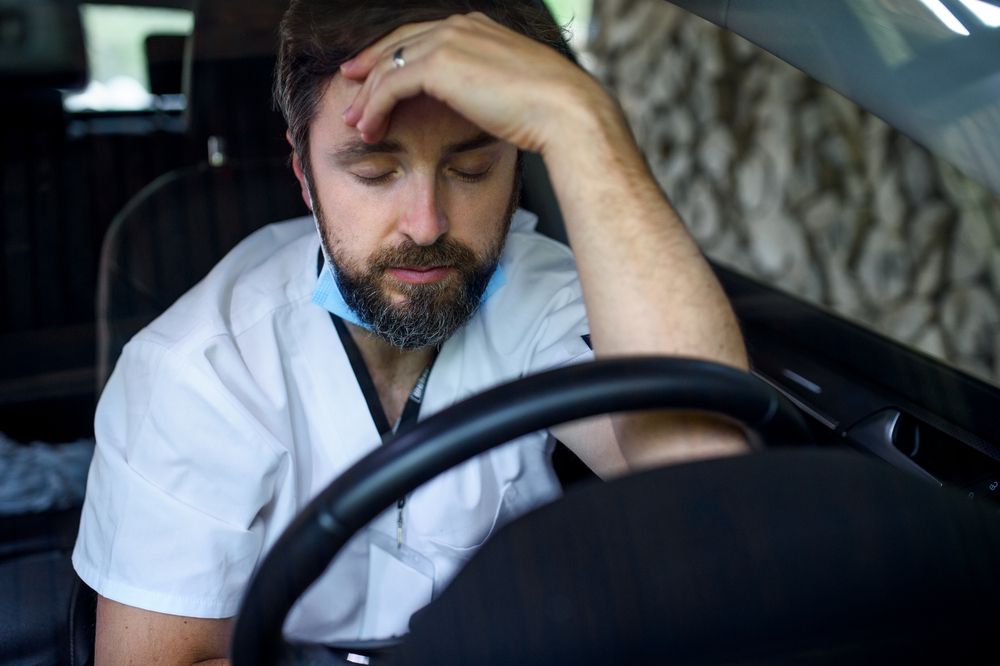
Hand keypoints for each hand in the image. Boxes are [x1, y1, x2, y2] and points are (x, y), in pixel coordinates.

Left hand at [339, 12, 607, 154]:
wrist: (563, 109)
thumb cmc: (548, 109)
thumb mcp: (512, 87)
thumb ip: (486, 83)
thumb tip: (479, 101)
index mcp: (476, 27)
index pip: (421, 36)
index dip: (393, 54)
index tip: (372, 73)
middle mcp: (459, 26)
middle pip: (398, 45)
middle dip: (370, 67)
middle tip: (350, 90)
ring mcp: (447, 42)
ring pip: (389, 66)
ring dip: (367, 95)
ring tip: (356, 121)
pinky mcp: (438, 66)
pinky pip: (390, 85)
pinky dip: (374, 106)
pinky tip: (368, 127)